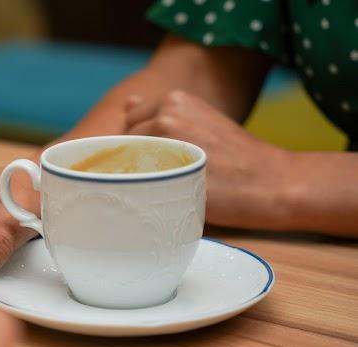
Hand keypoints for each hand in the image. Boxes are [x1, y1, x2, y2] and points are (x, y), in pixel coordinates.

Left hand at [125, 90, 296, 230]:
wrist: (273, 183)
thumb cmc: (234, 159)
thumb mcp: (199, 121)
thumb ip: (161, 114)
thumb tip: (128, 103)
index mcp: (173, 100)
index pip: (127, 126)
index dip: (136, 149)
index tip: (158, 164)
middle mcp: (165, 114)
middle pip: (121, 146)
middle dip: (133, 163)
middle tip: (166, 179)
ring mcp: (165, 143)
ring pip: (124, 166)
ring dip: (137, 179)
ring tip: (171, 188)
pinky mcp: (168, 173)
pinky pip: (133, 186)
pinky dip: (141, 195)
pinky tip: (166, 199)